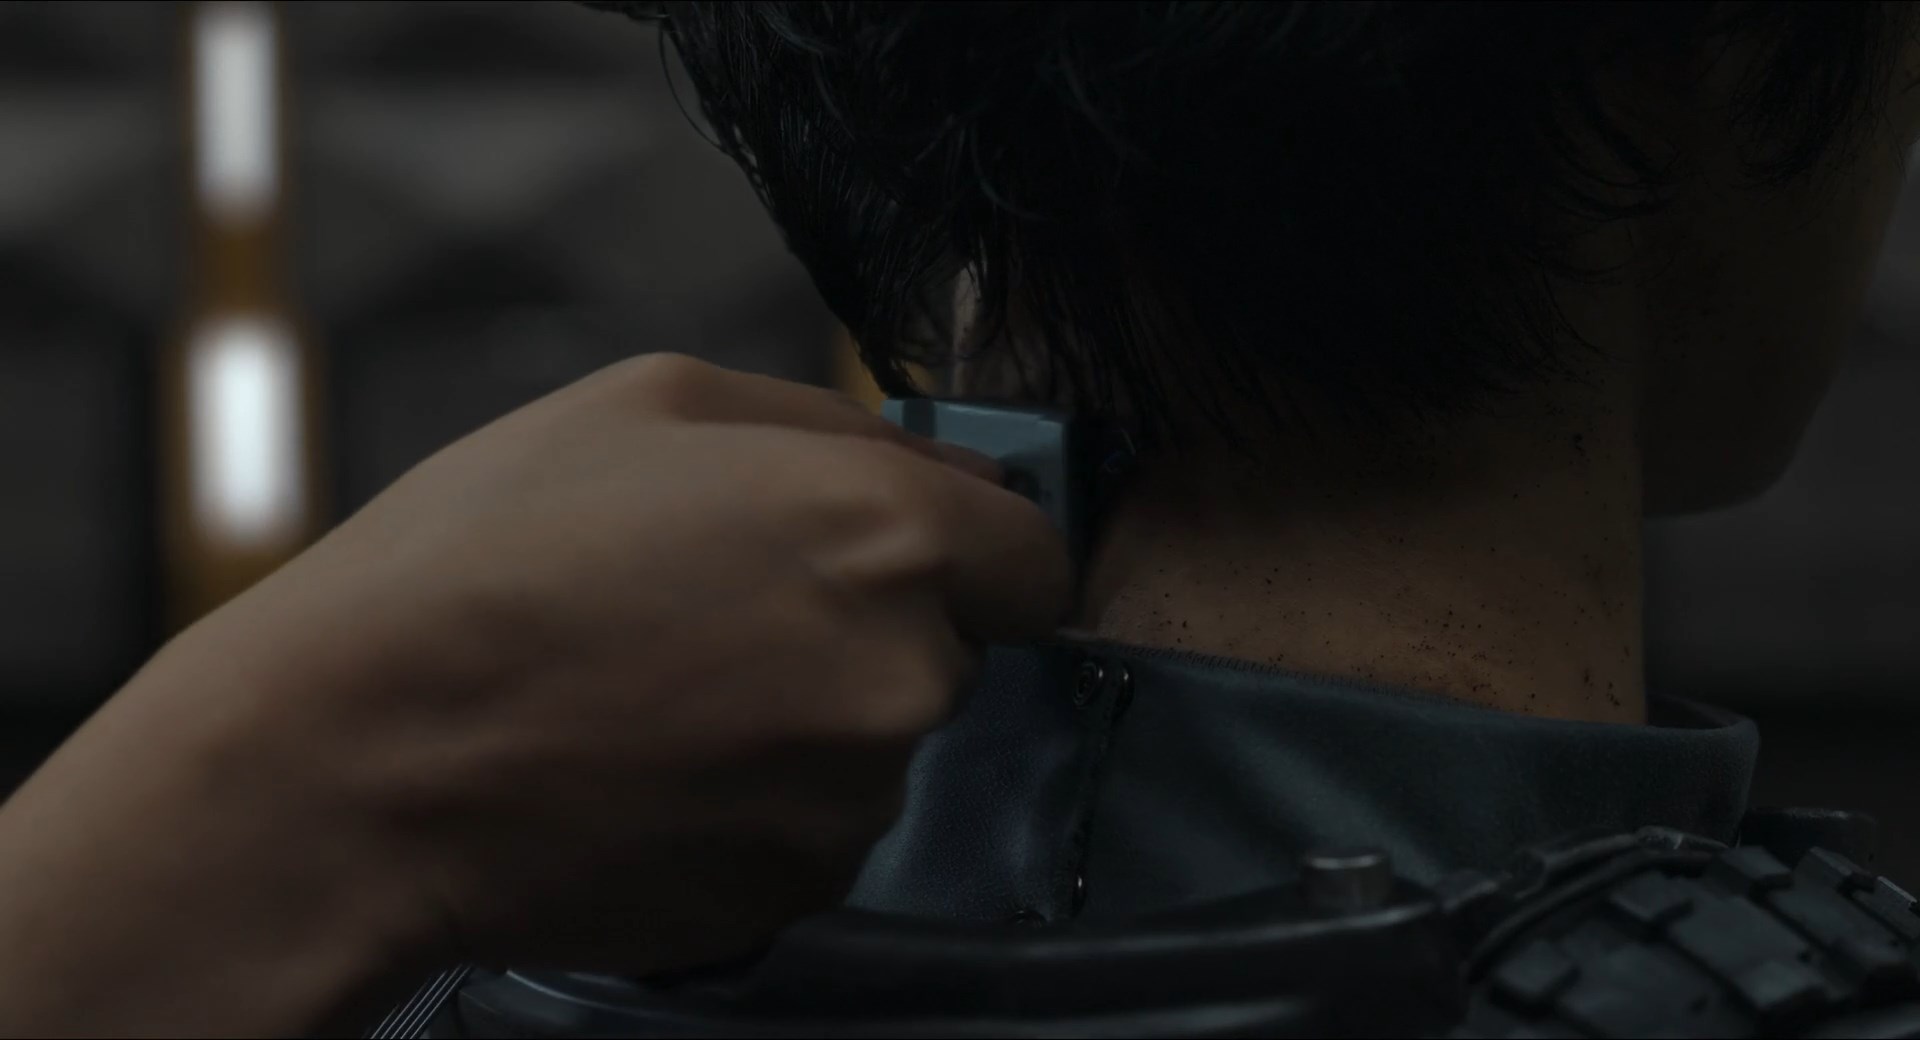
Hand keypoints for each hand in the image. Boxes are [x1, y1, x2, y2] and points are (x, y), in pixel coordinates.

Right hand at [0, 355, 1069, 1034]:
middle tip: (727, 611)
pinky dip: (760, 802)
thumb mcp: (649, 403)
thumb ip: (826, 425)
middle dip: (874, 627)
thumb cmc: (485, 553)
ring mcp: (854, 800)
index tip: (899, 553)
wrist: (359, 760)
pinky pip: (816, 826)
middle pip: (955, 651)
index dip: (973, 551)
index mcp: (887, 534)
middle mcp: (905, 677)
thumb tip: (927, 463)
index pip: (1036, 560)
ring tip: (663, 691)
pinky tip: (653, 768)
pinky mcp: (796, 892)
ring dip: (812, 719)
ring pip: (878, 743)